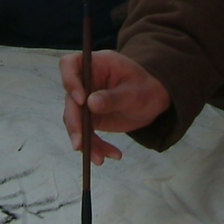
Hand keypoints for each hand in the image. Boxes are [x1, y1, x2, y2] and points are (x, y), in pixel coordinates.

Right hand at [60, 49, 169, 165]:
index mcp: (97, 64)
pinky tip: (112, 155)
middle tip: (80, 144)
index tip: (81, 101)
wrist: (153, 101)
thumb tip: (90, 103)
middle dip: (75, 124)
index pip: (70, 64)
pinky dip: (96, 147)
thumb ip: (114, 97)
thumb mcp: (135, 92)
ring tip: (100, 159)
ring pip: (75, 121)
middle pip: (70, 100)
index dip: (70, 81)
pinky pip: (86, 134)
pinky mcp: (90, 117)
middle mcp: (86, 81)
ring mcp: (85, 100)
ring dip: (85, 142)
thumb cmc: (146, 88)